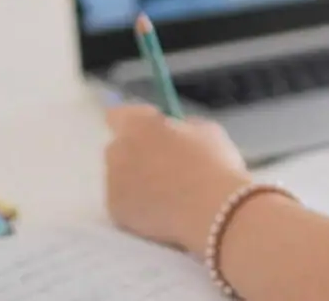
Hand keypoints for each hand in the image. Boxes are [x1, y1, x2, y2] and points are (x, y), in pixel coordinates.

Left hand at [104, 105, 250, 250]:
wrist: (214, 212)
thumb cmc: (215, 165)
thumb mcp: (207, 130)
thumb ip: (182, 126)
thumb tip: (175, 132)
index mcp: (137, 126)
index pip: (117, 115)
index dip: (139, 122)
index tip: (158, 130)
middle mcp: (117, 151)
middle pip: (119, 148)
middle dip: (137, 152)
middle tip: (166, 165)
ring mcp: (113, 185)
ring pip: (120, 178)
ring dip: (137, 180)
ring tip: (167, 194)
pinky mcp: (117, 213)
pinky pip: (125, 204)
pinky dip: (139, 206)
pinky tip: (162, 212)